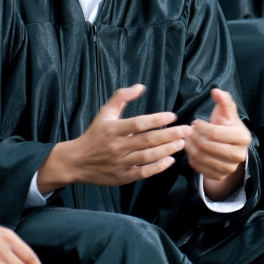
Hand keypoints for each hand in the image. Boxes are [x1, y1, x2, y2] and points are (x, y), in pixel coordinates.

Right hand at [36, 85, 191, 192]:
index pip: (138, 123)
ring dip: (167, 150)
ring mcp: (120, 163)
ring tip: (181, 143)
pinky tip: (170, 160)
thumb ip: (121, 98)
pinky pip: (143, 173)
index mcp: (113, 129)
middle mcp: (117, 146)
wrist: (77, 161)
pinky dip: (158, 167)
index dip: (157, 119)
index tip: (172, 116)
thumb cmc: (94, 134)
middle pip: (147, 140)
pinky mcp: (123, 177)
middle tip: (186, 130)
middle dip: (169, 135)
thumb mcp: (104, 113)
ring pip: (148, 156)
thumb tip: (140, 86)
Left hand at [185, 89, 249, 191]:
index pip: (214, 133)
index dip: (200, 127)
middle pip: (206, 146)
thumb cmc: (226, 125)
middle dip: (193, 136)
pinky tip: (191, 149)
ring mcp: (230, 168)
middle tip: (189, 130)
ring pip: (201, 157)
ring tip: (188, 138)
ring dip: (189, 146)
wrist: (229, 147)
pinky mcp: (219, 176)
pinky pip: (198, 168)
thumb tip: (216, 91)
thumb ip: (223, 100)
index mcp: (243, 138)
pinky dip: (191, 158)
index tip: (195, 122)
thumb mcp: (226, 112)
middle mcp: (239, 156)